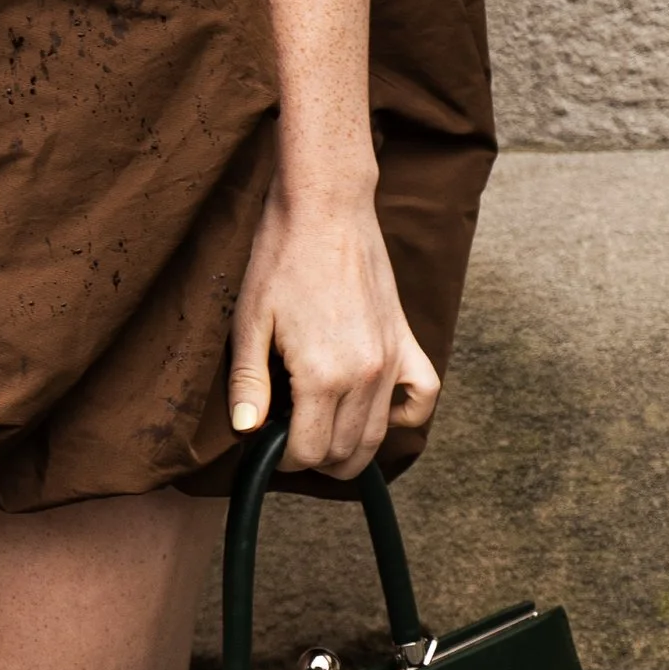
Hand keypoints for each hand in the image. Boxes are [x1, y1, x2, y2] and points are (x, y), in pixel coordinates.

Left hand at [225, 180, 437, 479]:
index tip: (268, 445)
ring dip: (351, 449)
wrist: (325, 210)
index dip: (285, 458)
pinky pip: (422, 396)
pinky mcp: (407, 340)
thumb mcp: (250, 321)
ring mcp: (392, 359)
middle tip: (289, 442)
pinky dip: (404, 415)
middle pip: (347, 451)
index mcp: (324, 375)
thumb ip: (249, 382)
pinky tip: (375, 410)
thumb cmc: (281, 259)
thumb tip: (245, 431)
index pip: (311, 450)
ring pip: (380, 434)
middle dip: (315, 459)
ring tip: (321, 437)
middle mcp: (366, 375)